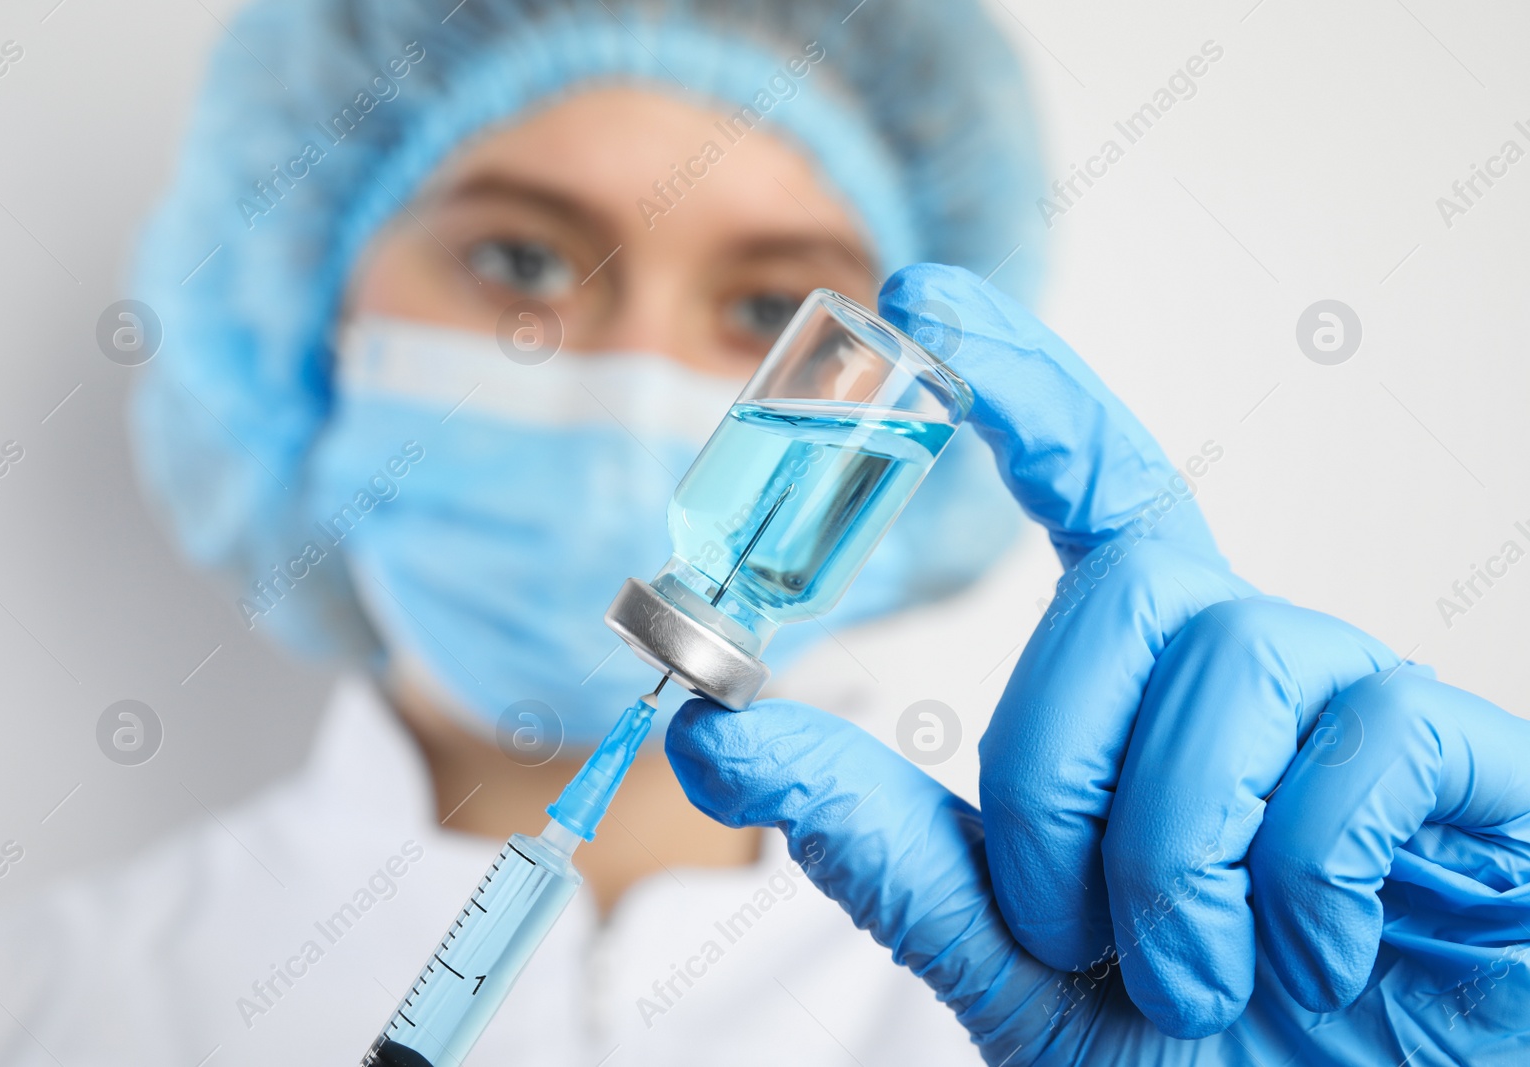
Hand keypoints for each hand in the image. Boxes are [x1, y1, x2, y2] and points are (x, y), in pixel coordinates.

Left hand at [665, 264, 1529, 1061]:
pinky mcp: (1473, 764)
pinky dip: (1302, 884)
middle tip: (1072, 935)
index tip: (925, 296)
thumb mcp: (1009, 955)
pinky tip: (1317, 957)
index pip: (1091, 483)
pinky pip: (1364, 746)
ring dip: (1173, 860)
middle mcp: (1251, 657)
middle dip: (1054, 778)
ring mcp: (1366, 700)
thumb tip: (707, 725)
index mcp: (1147, 682)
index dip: (1019, 379)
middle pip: (1117, 595)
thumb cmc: (1187, 1047)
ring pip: (1230, 663)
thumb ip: (880, 843)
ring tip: (1199, 976)